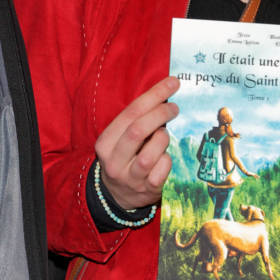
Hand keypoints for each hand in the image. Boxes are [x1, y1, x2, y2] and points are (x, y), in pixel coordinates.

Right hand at [93, 76, 179, 212]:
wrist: (117, 195)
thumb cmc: (124, 157)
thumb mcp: (121, 139)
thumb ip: (136, 121)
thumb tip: (165, 95)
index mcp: (105, 143)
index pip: (130, 113)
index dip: (153, 96)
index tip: (172, 83)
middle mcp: (114, 161)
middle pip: (138, 130)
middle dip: (160, 114)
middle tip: (174, 107)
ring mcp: (130, 177)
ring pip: (150, 153)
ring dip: (163, 139)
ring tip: (164, 136)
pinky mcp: (147, 190)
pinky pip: (162, 170)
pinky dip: (167, 160)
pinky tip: (165, 157)